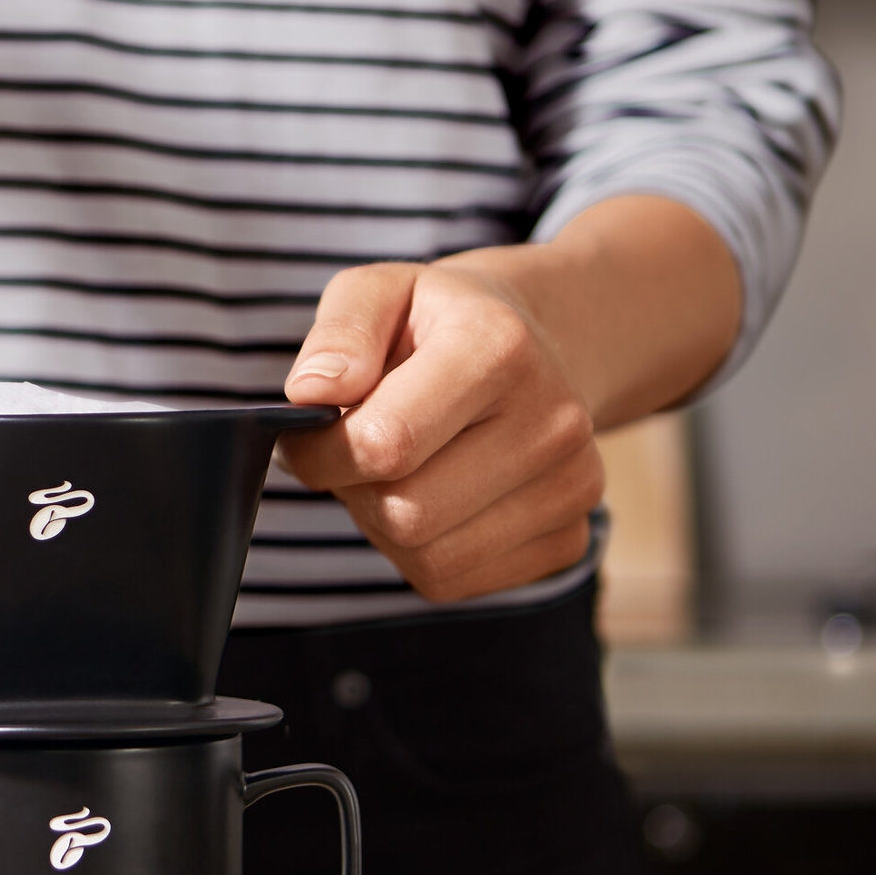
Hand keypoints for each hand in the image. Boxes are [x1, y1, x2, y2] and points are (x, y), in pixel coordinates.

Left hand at [278, 195, 743, 603]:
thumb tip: (310, 393)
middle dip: (355, 492)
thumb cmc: (434, 325)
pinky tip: (431, 500)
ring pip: (429, 559)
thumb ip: (337, 334)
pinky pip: (454, 580)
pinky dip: (420, 552)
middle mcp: (552, 420)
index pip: (385, 443)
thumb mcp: (377, 294)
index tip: (303, 439)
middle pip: (406, 513)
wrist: (533, 349)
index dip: (320, 454)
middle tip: (354, 454)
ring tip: (395, 472)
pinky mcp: (569, 539)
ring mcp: (572, 486)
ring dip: (384, 526)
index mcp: (498, 347)